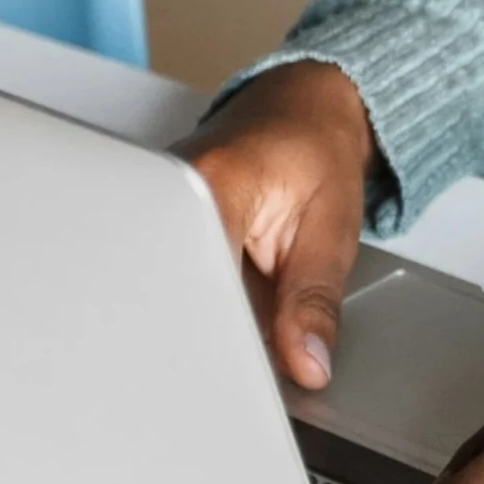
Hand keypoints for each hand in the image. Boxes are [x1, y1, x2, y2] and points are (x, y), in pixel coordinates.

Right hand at [173, 61, 374, 390]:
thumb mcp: (333, 227)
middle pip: (163, 289)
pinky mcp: (150, 218)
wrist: (303, 108)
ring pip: (159, 287)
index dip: (216, 337)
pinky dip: (190, 302)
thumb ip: (315, 299)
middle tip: (228, 369)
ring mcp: (150, 201)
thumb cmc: (319, 150)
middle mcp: (166, 187)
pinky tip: (211, 311)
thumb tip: (307, 364)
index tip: (236, 376)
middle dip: (199, 339)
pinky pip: (164, 274)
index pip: (195, 277)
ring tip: (222, 332)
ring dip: (193, 320)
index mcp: (214, 181)